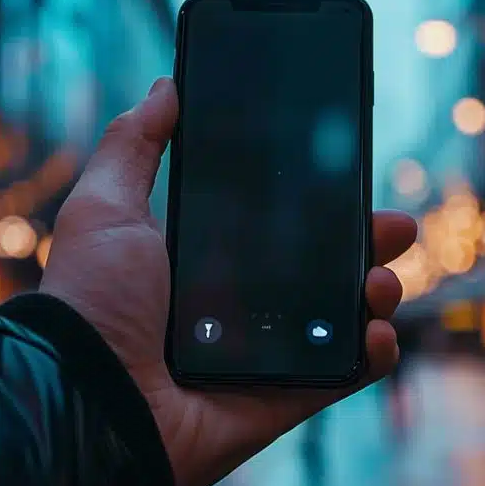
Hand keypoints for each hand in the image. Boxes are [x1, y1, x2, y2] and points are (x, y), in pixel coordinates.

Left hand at [40, 78, 417, 485]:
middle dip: (367, 241)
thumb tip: (165, 87)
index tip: (351, 174)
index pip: (278, 224)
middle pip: (324, 266)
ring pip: (342, 318)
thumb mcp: (104, 208)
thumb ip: (133, 146)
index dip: (319, 201)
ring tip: (379, 282)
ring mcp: (264, 354)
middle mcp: (239, 306)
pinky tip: (377, 332)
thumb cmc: (92, 301)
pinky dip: (372, 355)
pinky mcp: (281, 398)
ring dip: (377, 292)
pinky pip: (342, 377)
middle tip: (393, 225)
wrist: (91, 399)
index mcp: (204, 259)